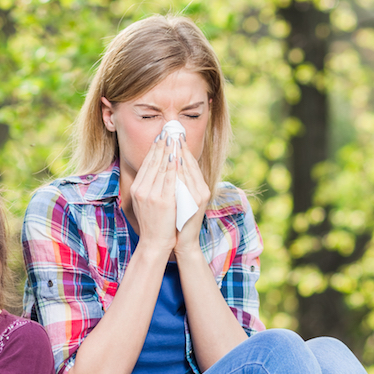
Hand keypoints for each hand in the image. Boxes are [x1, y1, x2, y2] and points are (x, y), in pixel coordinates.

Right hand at [127, 130, 178, 257]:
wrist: (154, 243)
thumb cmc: (153, 224)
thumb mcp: (145, 203)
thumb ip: (149, 187)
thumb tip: (156, 171)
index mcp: (136, 189)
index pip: (147, 164)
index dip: (154, 148)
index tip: (162, 136)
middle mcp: (141, 189)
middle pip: (153, 162)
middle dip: (162, 145)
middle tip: (169, 130)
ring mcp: (151, 195)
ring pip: (161, 167)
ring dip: (169, 151)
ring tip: (175, 138)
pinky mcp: (163, 200)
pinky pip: (169, 179)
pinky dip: (173, 166)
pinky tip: (178, 156)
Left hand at [174, 142, 210, 257]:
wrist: (183, 242)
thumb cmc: (179, 220)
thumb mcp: (180, 199)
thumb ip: (178, 184)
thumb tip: (170, 166)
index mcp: (199, 187)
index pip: (190, 162)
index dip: (182, 148)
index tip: (173, 134)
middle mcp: (202, 189)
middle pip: (190, 163)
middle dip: (180, 146)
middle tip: (172, 131)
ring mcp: (201, 195)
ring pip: (189, 170)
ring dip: (180, 154)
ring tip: (172, 140)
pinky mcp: (197, 202)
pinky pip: (187, 181)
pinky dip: (181, 170)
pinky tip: (174, 159)